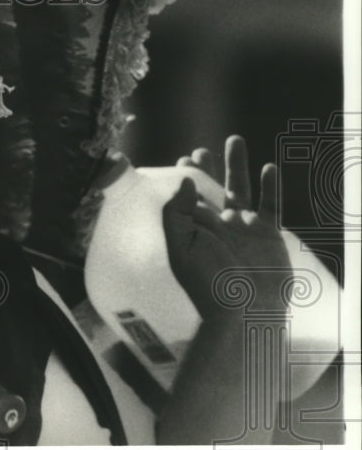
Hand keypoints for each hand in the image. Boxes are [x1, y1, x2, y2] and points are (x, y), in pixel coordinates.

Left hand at [162, 136, 290, 318]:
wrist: (244, 309)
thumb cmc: (208, 282)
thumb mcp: (182, 247)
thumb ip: (177, 213)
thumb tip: (184, 181)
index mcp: (194, 230)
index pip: (188, 198)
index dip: (185, 179)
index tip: (183, 159)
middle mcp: (218, 227)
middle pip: (213, 189)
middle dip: (208, 168)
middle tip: (202, 149)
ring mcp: (244, 229)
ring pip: (241, 189)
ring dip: (238, 165)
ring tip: (235, 140)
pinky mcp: (268, 235)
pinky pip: (271, 205)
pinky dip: (270, 186)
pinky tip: (268, 168)